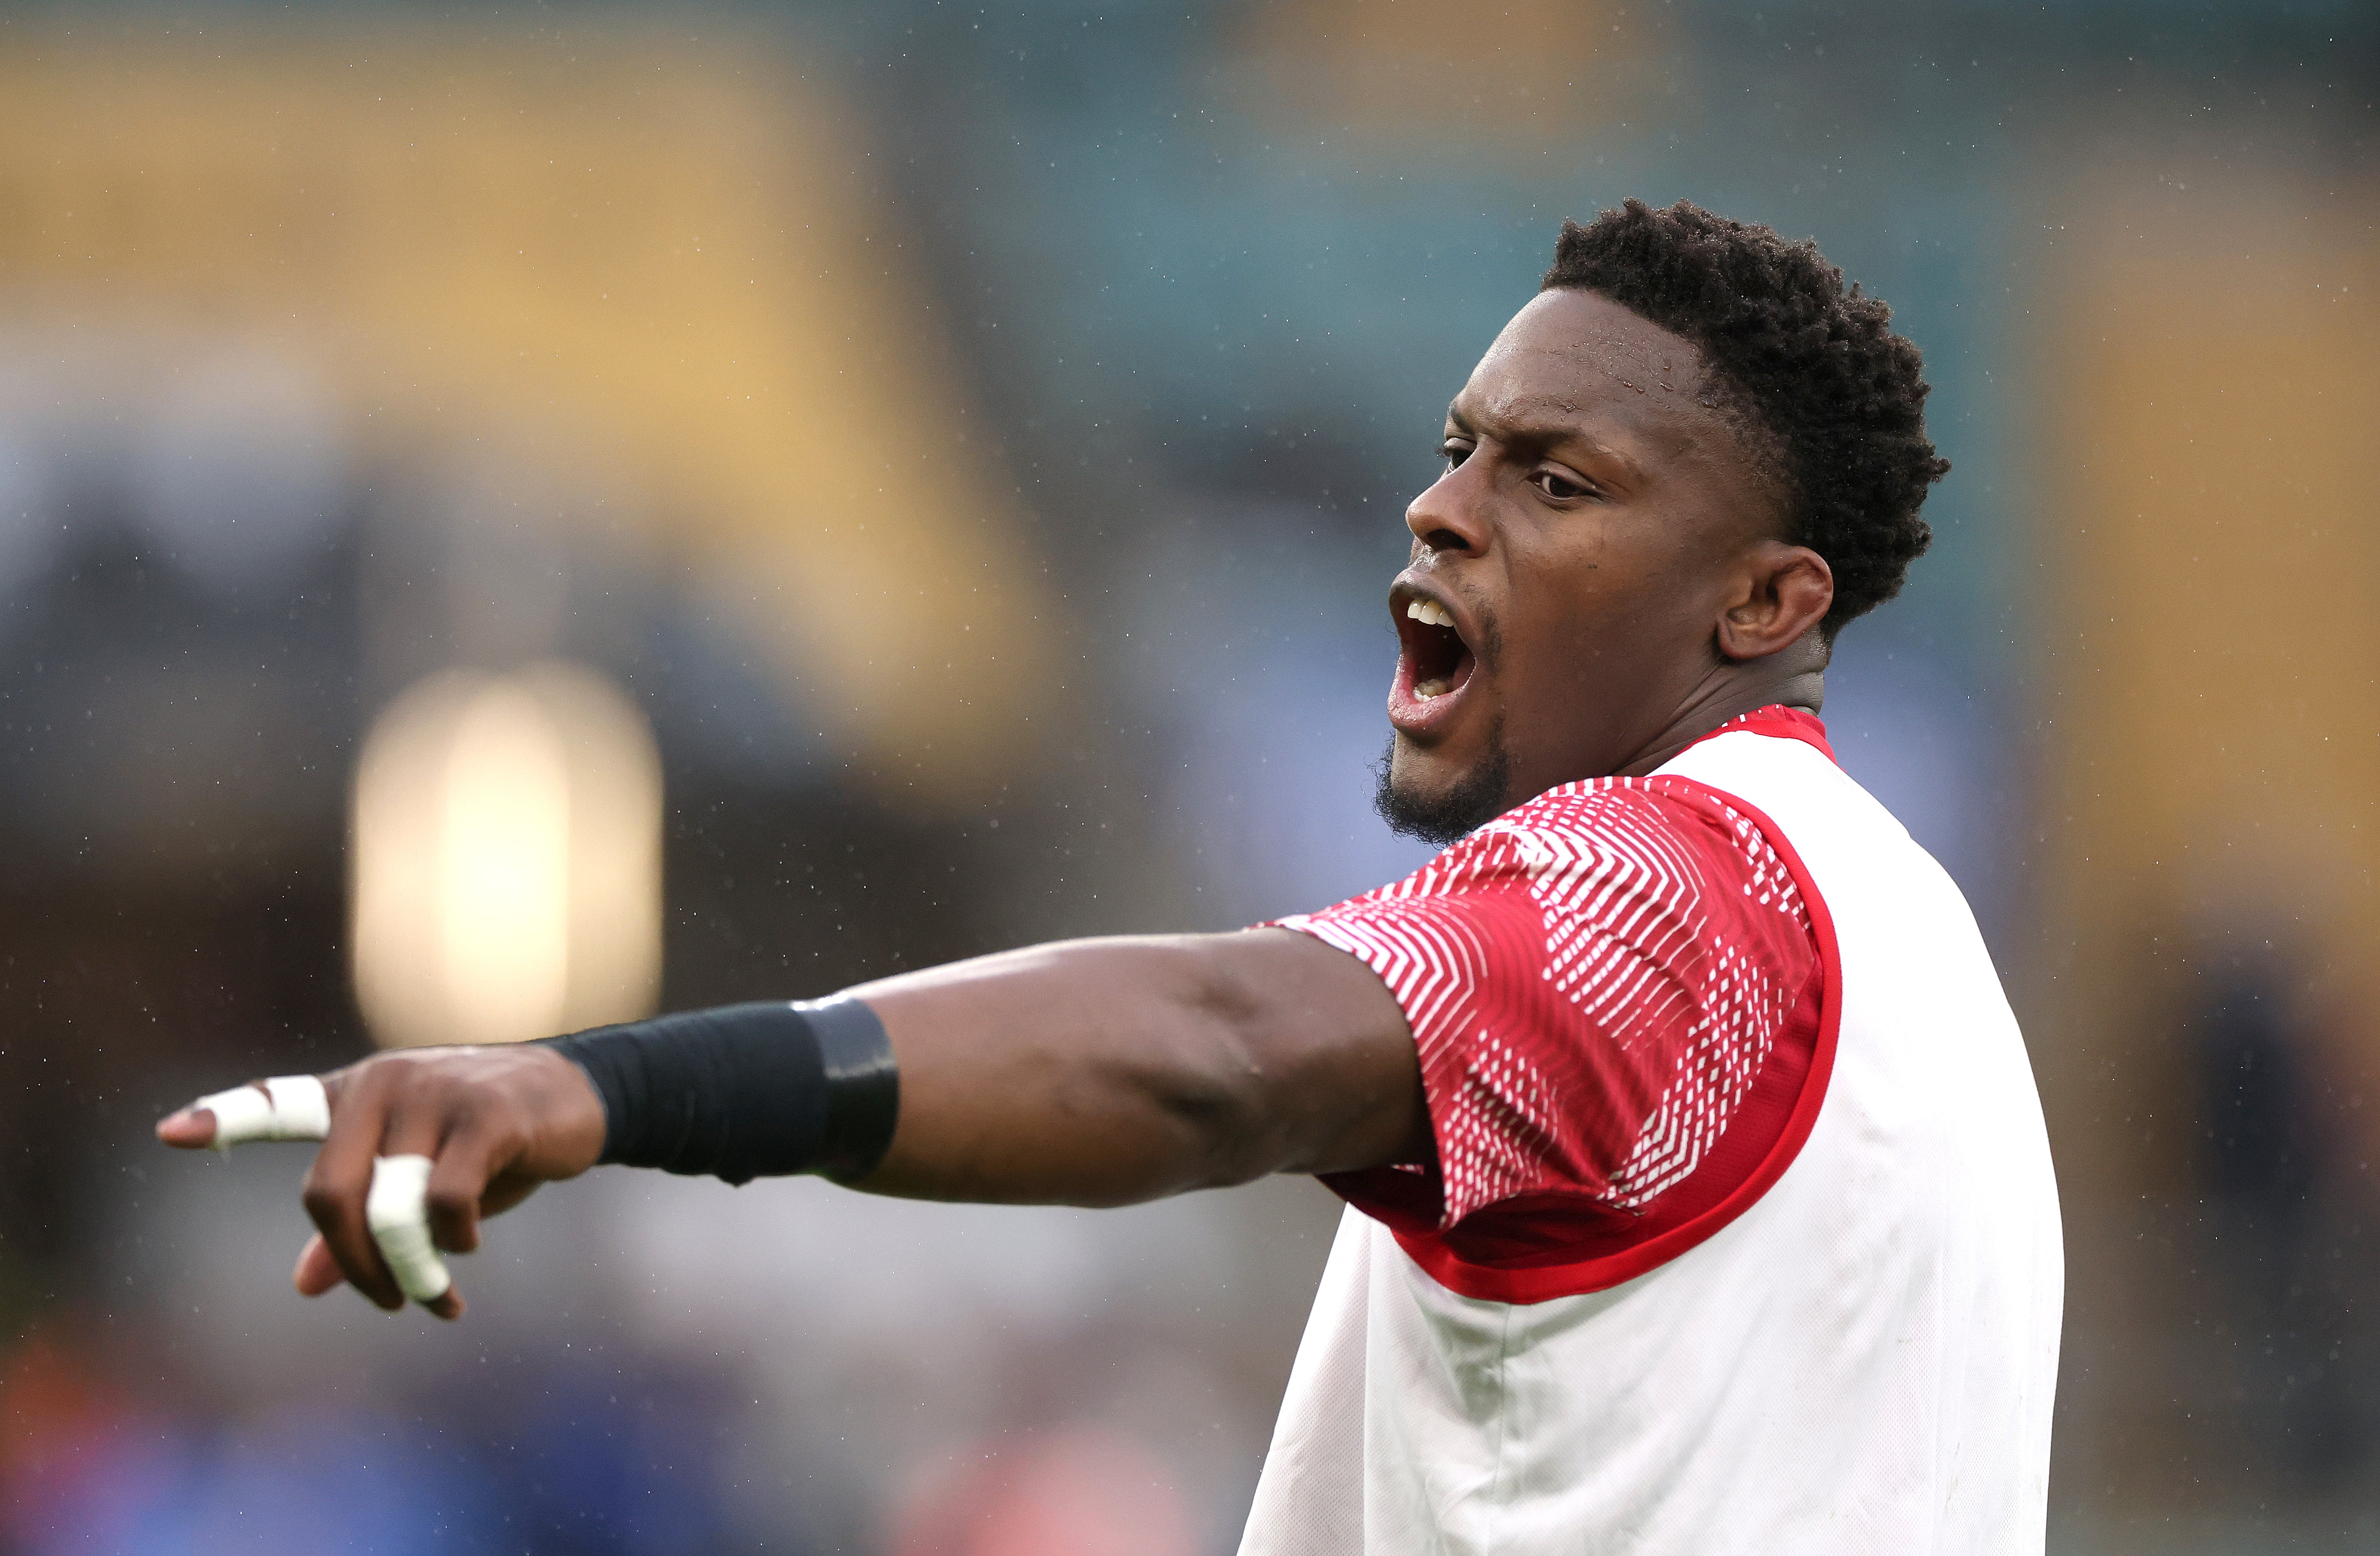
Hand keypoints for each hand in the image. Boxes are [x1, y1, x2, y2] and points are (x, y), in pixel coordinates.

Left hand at [156, 1044, 606, 1320]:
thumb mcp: (419, 1178)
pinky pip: (447, 1201)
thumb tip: (306, 1284)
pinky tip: (468, 1247)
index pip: (279, 1104)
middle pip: (330, 1195)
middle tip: (388, 1302)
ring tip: (437, 1299)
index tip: (167, 1135)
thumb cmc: (488, 1141)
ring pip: (391, 1208)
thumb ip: (361, 1220)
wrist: (580, 1097)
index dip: (224, 1118)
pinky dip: (453, 1242)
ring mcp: (436, 1093)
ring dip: (413, 1270)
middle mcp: (384, 1084)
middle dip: (357, 1265)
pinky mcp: (488, 1114)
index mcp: (358, 1092)